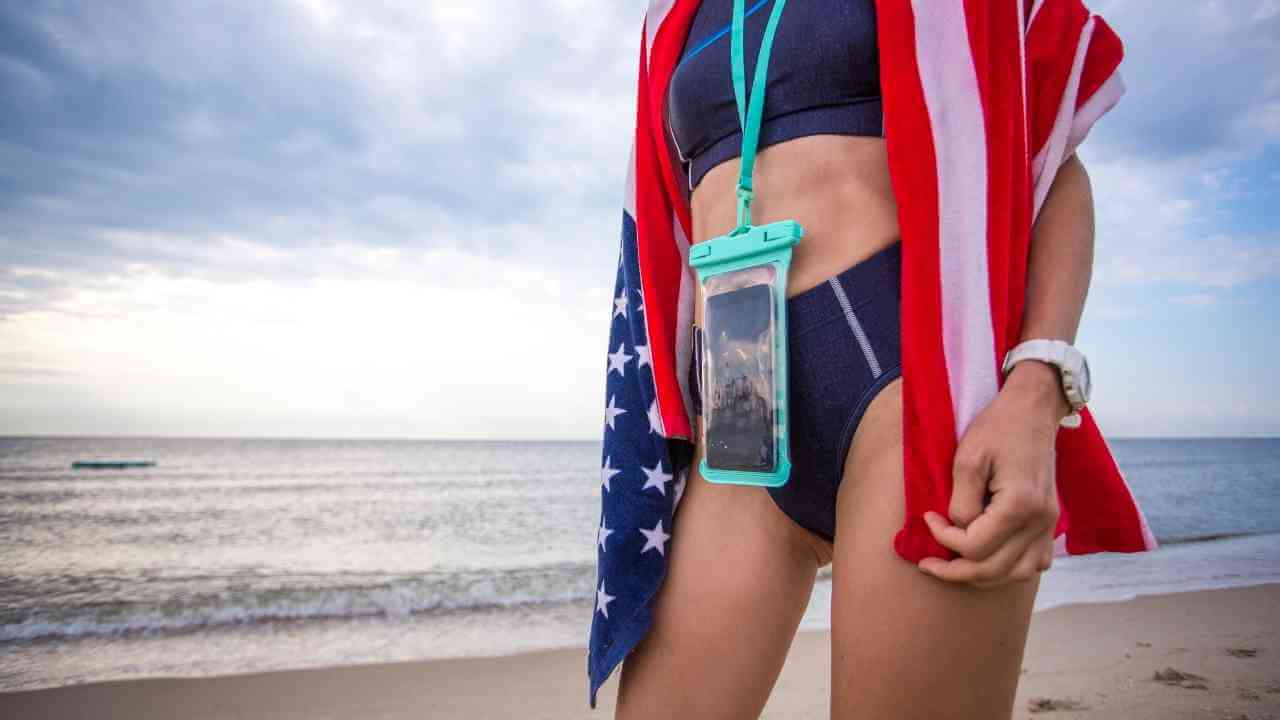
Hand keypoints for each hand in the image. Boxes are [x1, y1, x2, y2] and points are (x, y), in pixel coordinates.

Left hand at [916, 361, 1066, 587]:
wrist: (1032, 411)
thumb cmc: (997, 428)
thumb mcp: (968, 458)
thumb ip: (961, 501)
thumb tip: (957, 531)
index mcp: (1020, 504)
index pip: (976, 547)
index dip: (944, 540)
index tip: (928, 519)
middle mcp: (1040, 521)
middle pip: (994, 569)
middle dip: (955, 571)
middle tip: (927, 563)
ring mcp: (1049, 524)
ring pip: (1017, 573)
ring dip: (982, 575)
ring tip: (954, 565)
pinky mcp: (1050, 523)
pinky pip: (1035, 563)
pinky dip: (1010, 568)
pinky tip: (989, 558)